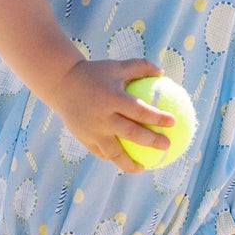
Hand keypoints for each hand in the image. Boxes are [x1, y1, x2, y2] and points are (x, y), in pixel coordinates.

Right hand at [51, 58, 166, 173]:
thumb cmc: (94, 73)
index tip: (173, 123)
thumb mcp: (116, 66)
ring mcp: (92, 130)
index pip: (139, 111)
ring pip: (114, 152)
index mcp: (112, 98)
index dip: (157, 118)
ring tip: (143, 168)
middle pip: (131, 134)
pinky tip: (124, 161)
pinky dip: (113, 158)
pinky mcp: (84, 138)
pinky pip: (101, 152)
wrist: (61, 83)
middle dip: (151, 141)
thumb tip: (162, 72)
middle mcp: (102, 117)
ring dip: (129, 163)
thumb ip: (139, 67)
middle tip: (167, 146)